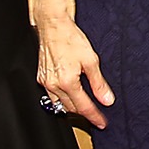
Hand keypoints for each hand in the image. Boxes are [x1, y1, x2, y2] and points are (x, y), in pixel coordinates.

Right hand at [34, 11, 113, 127]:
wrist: (53, 25)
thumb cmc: (70, 38)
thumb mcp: (91, 60)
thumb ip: (98, 83)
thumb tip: (107, 99)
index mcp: (67, 82)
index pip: (83, 107)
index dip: (94, 116)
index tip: (102, 123)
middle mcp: (53, 85)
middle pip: (70, 108)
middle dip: (84, 114)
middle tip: (97, 116)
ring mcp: (45, 82)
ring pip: (59, 104)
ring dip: (72, 108)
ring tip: (85, 108)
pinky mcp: (41, 77)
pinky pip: (52, 95)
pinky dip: (62, 98)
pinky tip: (70, 95)